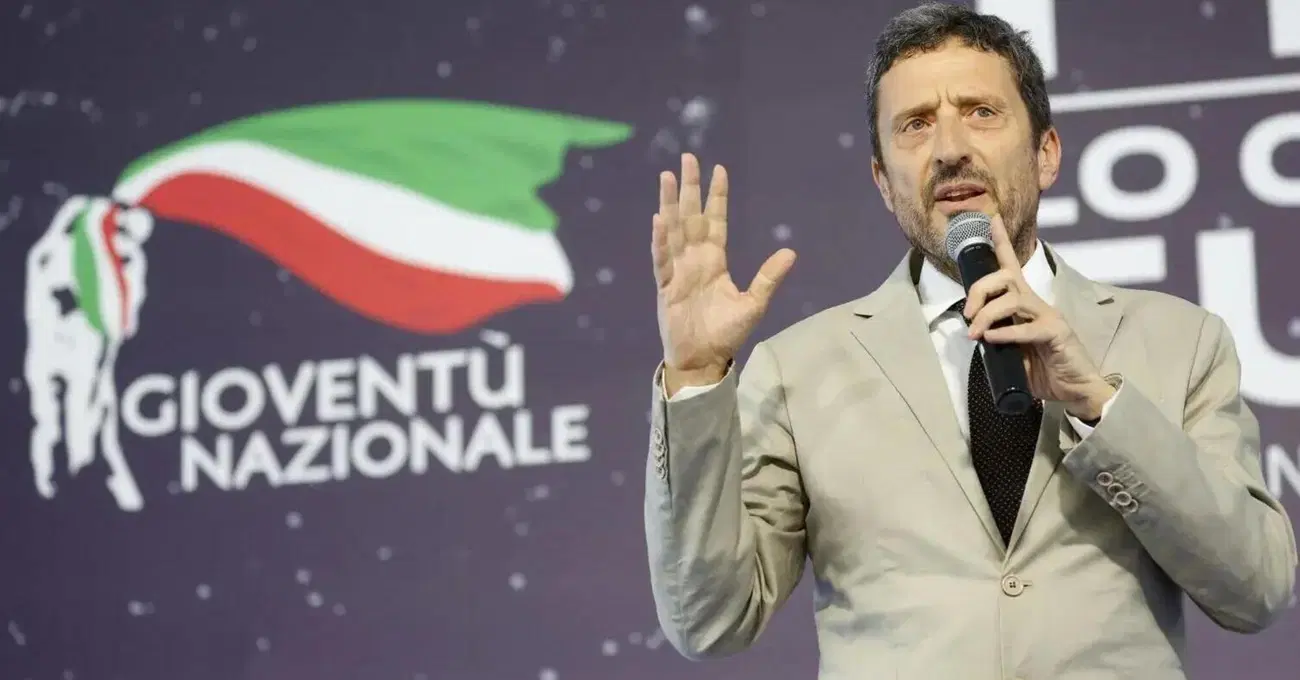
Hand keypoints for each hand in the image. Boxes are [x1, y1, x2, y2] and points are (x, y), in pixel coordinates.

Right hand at [652, 153, 795, 393]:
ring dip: (671, 203)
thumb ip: (768, 278)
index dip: (717, 196)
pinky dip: (660, 241)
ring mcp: (678, 271)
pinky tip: (660, 219)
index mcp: (715, 261)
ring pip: (673, 230)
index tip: (719, 169)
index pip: (716, 221)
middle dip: (690, 188)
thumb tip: (791, 251)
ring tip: (668, 177)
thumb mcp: (753, 304)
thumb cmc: (726, 334)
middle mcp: (694, 260)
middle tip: (687, 158)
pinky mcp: (666, 287)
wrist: (703, 360)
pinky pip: (662, 260)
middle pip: (691, 216)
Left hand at [962, 215, 1114, 418]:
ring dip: (988, 314)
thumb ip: (997, 340)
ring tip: (976, 334)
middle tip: (967, 314)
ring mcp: (1049, 317)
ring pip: (1014, 300)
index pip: (1012, 267)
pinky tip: (992, 339)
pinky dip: (1006, 333)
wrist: (1078, 390)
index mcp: (1026, 305)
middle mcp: (1037, 304)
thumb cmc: (1046, 369)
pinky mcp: (1057, 334)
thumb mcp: (1013, 353)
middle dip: (979, 290)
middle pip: (1006, 278)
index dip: (1001, 242)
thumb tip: (975, 336)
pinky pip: (1028, 329)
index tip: (991, 219)